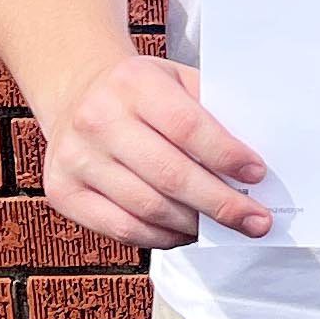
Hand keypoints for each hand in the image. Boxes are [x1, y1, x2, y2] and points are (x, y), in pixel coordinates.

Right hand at [37, 52, 271, 249]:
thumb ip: (211, 111)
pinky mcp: (62, 192)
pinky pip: (121, 228)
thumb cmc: (141, 92)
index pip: (187, 126)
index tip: (257, 175)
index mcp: (133, 83)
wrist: (77, 94)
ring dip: (194, 225)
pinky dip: (161, 238)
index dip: (226, 155)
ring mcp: (75, 158)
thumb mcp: (175, 80)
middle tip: (256, 221)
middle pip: (170, 175)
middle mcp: (98, 119)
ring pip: (147, 208)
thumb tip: (253, 165)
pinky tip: (186, 233)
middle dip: (221, 204)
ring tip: (224, 228)